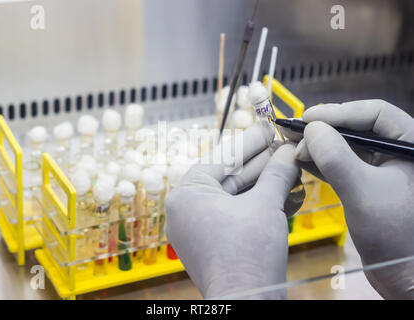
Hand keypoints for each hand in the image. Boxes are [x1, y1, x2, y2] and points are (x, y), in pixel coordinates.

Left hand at [165, 124, 299, 298]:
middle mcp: (188, 209)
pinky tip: (283, 187)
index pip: (222, 157)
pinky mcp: (214, 239)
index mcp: (187, 195)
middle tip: (282, 145)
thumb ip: (277, 173)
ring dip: (264, 181)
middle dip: (261, 162)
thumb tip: (289, 152)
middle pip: (229, 175)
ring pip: (236, 194)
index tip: (267, 128)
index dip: (250, 142)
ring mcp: (200, 226)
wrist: (248, 302)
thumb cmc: (246, 257)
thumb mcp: (265, 205)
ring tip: (288, 163)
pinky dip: (259, 201)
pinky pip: (237, 211)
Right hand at [290, 100, 413, 298]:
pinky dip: (322, 162)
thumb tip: (312, 130)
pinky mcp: (369, 186)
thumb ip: (337, 158)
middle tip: (295, 133)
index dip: (340, 112)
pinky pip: (343, 165)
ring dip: (320, 146)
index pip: (376, 113)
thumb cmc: (395, 234)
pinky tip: (302, 161)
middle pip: (358, 128)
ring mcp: (384, 170)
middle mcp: (398, 152)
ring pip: (348, 146)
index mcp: (411, 145)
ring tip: (293, 146)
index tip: (309, 118)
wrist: (403, 274)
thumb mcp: (363, 191)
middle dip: (325, 130)